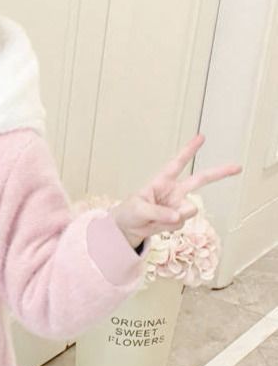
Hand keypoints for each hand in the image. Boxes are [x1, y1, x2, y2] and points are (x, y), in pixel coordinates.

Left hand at [110, 134, 240, 247]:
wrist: (128, 228)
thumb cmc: (130, 211)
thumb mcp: (138, 209)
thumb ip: (158, 212)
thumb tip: (179, 215)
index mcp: (162, 181)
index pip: (177, 163)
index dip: (189, 150)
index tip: (201, 137)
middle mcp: (175, 191)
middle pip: (201, 179)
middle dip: (219, 173)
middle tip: (237, 167)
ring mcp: (179, 205)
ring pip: (189, 210)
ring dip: (173, 217)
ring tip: (155, 219)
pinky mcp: (180, 218)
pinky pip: (180, 223)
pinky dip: (168, 226)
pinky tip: (158, 225)